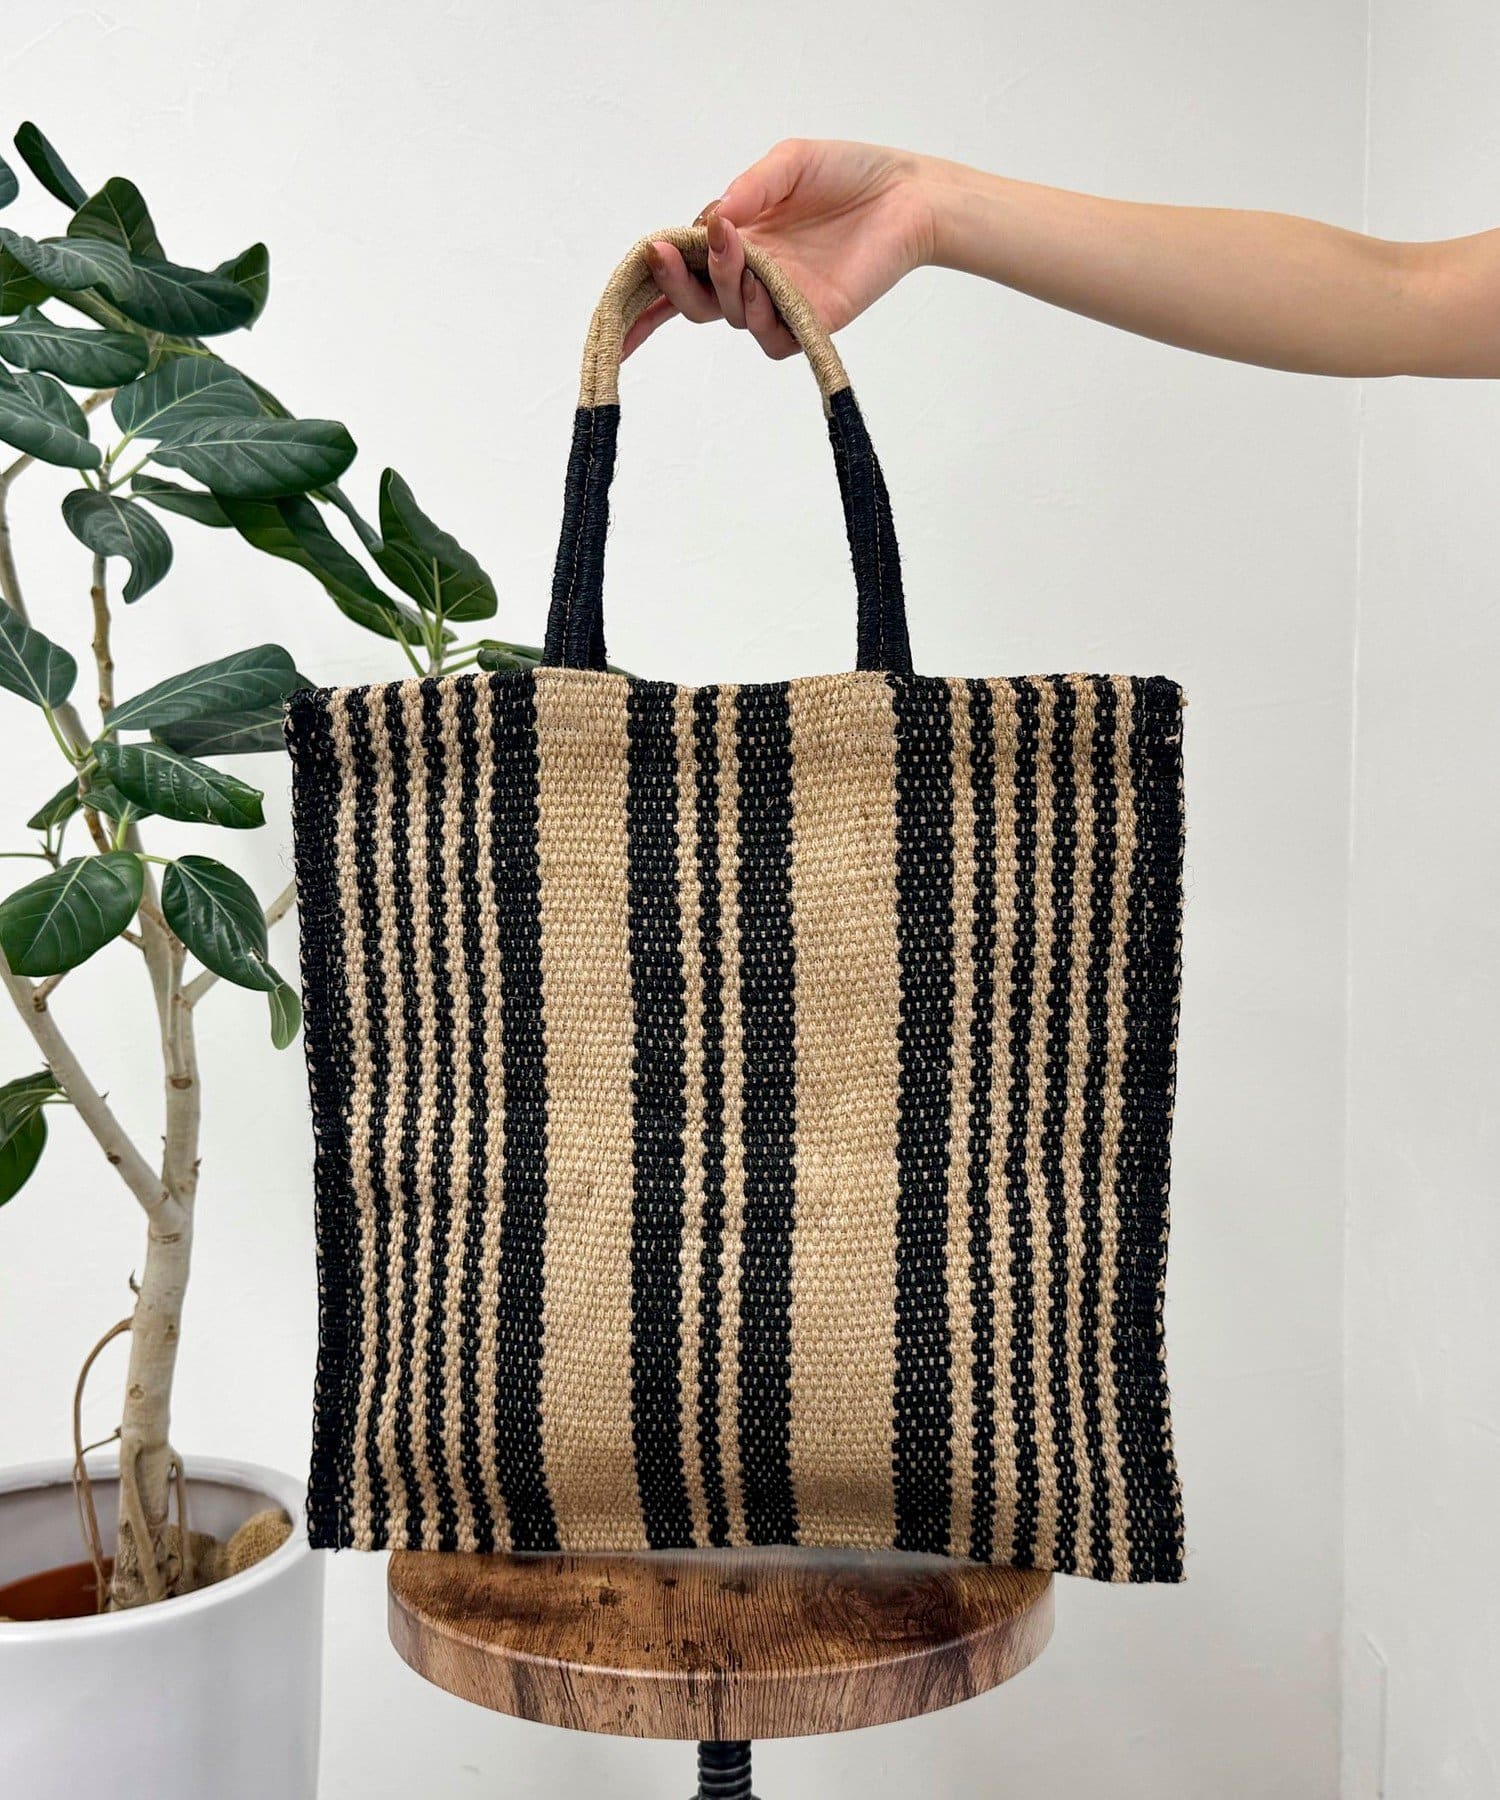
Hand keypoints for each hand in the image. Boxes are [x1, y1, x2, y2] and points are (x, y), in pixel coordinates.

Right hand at [623, 139, 936, 361]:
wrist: (908, 194)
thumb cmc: (848, 174)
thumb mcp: (787, 163)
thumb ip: (747, 190)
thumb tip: (709, 221)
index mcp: (735, 240)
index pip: (680, 275)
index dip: (645, 294)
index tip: (616, 306)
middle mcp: (750, 276)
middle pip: (691, 301)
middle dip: (672, 282)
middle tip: (668, 253)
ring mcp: (778, 302)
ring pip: (725, 315)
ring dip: (719, 285)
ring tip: (738, 251)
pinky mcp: (810, 323)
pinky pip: (769, 339)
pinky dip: (756, 317)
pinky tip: (762, 287)